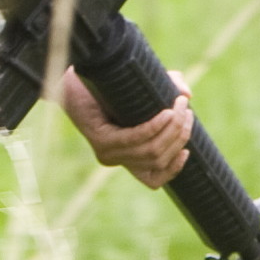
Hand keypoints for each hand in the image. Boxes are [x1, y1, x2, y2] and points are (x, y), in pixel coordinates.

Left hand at [59, 68, 196, 188]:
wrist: (71, 79)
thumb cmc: (109, 85)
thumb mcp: (146, 91)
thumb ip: (169, 88)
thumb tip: (187, 96)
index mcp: (126, 157)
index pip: (154, 180)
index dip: (174, 169)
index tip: (187, 150)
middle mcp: (116, 160)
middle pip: (160, 159)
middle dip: (180, 135)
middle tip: (186, 110)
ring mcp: (108, 152)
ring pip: (152, 151)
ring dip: (173, 128)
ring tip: (180, 105)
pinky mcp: (101, 140)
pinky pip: (135, 139)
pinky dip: (154, 127)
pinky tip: (165, 113)